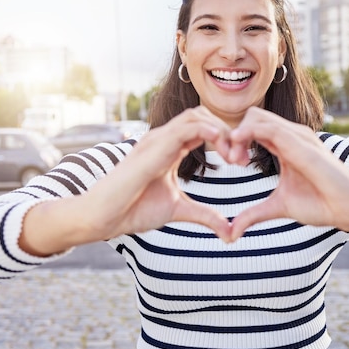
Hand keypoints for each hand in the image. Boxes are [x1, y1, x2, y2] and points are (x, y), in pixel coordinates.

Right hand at [78, 106, 233, 242]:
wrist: (105, 216)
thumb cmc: (134, 209)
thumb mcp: (179, 210)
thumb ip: (205, 215)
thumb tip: (229, 232)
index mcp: (170, 148)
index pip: (204, 129)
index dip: (227, 141)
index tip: (243, 162)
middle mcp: (163, 138)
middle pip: (204, 116)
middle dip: (228, 133)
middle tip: (243, 159)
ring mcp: (157, 139)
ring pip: (196, 116)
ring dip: (221, 132)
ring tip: (234, 155)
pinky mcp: (153, 147)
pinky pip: (184, 127)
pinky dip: (207, 131)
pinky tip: (221, 144)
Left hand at [226, 107, 348, 240]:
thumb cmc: (322, 203)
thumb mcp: (279, 207)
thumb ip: (254, 214)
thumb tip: (231, 232)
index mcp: (285, 144)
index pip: (252, 127)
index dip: (235, 140)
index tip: (229, 162)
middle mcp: (291, 135)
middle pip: (251, 115)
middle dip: (232, 133)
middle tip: (229, 160)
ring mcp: (298, 137)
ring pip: (257, 117)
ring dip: (238, 135)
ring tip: (235, 161)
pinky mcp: (303, 146)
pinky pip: (271, 129)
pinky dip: (250, 135)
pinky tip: (242, 157)